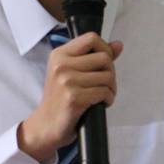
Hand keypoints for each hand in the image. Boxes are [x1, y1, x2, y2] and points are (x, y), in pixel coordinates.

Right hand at [18, 33, 123, 163]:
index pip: (92, 38)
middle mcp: (61, 65)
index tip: (103, 64)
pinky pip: (104, 92)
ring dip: (111, 88)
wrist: (46, 125)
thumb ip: (94, 57)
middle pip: (104, 58)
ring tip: (103, 95)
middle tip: (105, 84)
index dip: (105, 49)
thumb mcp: (71, 72)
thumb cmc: (60, 99)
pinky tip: (101, 103)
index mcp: (59, 55)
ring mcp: (67, 81)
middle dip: (111, 72)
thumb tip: (118, 45)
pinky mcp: (74, 97)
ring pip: (107, 76)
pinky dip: (108, 99)